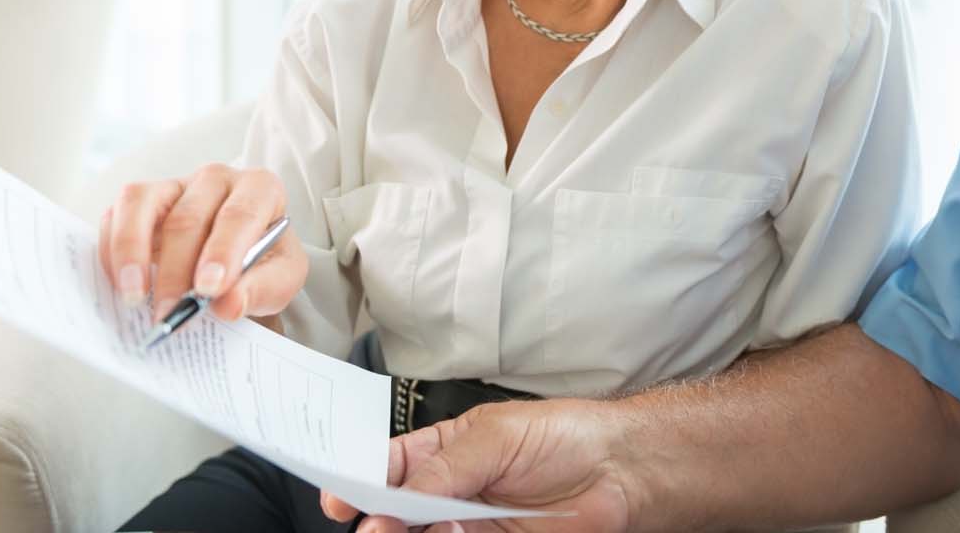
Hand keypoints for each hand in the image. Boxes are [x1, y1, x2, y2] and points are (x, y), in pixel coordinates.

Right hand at [98, 164, 307, 325]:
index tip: (208, 289)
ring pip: (141, 203)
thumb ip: (263, 289)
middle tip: (170, 314)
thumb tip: (228, 305)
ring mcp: (173, 185)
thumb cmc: (262, 265)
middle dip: (176, 271)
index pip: (240, 214)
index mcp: (259, 189)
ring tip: (135, 298)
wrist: (236, 266)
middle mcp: (215, 178)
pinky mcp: (140, 201)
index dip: (222, 252)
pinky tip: (122, 286)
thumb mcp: (281, 279)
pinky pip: (116, 215)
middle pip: (187, 218)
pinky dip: (113, 251)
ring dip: (132, 253)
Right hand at [321, 398, 638, 531]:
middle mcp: (451, 490)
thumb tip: (397, 498)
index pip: (389, 465)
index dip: (360, 479)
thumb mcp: (496, 437)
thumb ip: (445, 468)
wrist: (620, 472)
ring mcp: (469, 524)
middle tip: (375, 526)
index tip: (340, 497)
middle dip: (379, 519)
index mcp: (444, 449)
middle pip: (397, 511)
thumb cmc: (564, 436)